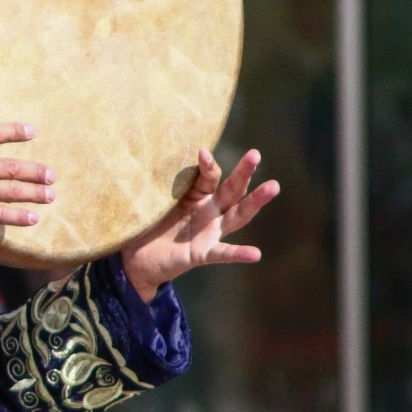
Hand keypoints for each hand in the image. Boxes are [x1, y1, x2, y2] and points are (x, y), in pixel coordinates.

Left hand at [120, 148, 278, 301]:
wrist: (138, 259)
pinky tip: (255, 254)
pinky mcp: (202, 253)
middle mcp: (209, 212)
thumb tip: (177, 152)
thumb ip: (172, 183)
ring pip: (236, 215)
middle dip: (244, 172)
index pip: (209, 176)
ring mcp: (209, 233)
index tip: (202, 152)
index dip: (207, 165)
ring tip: (273, 186)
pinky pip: (222, 253)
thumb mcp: (160, 200)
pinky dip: (239, 254)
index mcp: (198, 195)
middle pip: (231, 189)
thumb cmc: (151, 224)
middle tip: (255, 154)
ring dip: (254, 202)